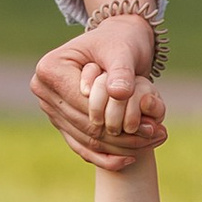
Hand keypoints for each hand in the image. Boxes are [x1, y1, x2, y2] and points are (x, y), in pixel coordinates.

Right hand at [33, 11, 163, 167]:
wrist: (116, 42)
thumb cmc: (119, 41)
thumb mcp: (122, 51)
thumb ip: (121, 71)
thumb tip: (118, 93)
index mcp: (50, 69)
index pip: (84, 105)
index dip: (116, 118)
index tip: (151, 125)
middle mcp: (43, 90)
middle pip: (85, 125)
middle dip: (122, 136)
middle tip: (157, 136)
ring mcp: (50, 108)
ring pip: (85, 139)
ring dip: (118, 148)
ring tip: (152, 145)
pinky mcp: (60, 121)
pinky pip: (81, 145)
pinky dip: (104, 156)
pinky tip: (129, 160)